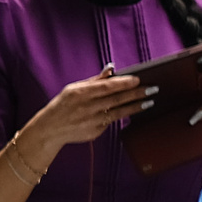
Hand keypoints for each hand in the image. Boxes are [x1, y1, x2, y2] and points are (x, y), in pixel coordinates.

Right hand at [21, 67, 154, 157]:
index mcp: (80, 94)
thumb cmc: (62, 105)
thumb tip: (111, 69)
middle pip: (116, 99)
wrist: (49, 129)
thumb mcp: (73, 89)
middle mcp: (86, 108)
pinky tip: (133, 111)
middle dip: (136, 94)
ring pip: (119, 113)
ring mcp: (91, 121)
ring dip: (136, 107)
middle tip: (153, 89)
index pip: (107, 87)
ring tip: (149, 102)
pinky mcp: (95, 132)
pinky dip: (122, 116)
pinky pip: (111, 122)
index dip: (124, 83)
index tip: (138, 79)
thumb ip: (94, 80)